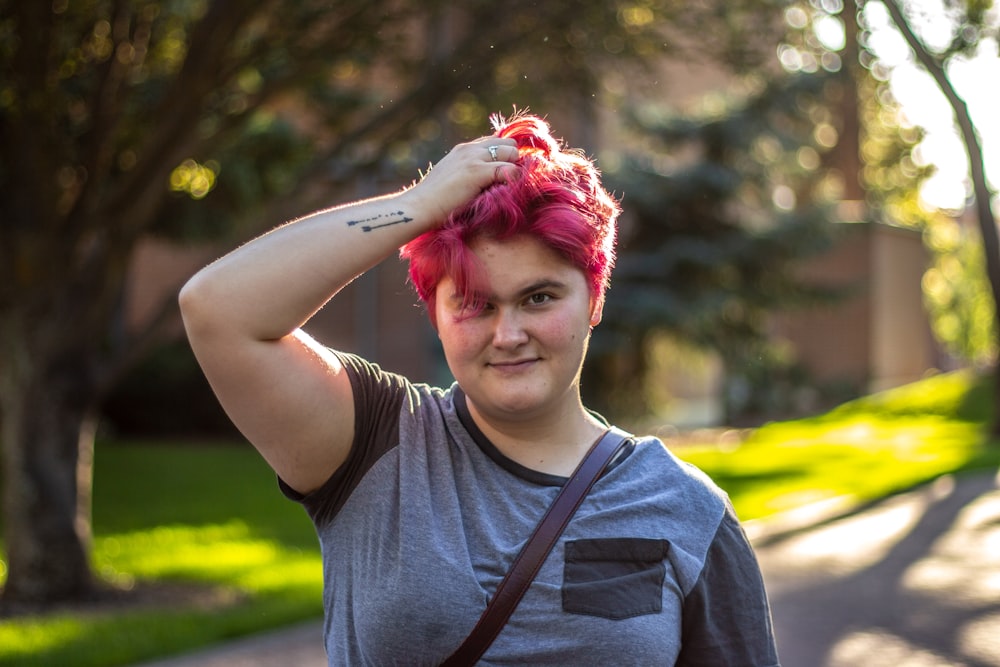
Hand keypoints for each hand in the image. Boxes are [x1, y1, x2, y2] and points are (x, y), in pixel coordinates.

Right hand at [401, 136, 518, 225]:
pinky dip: (515, 180)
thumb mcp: (452, 179)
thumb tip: (489, 183)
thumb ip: (469, 174)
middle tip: (510, 181)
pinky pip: (510, 170)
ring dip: (516, 169)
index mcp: (463, 149)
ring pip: (512, 152)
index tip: (507, 174)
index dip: (505, 157)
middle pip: (508, 143)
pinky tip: (509, 193)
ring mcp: (474, 158)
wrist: (419, 208)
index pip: (496, 142)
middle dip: (514, 160)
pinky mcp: (477, 172)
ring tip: (509, 188)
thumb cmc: (434, 201)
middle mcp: (470, 149)